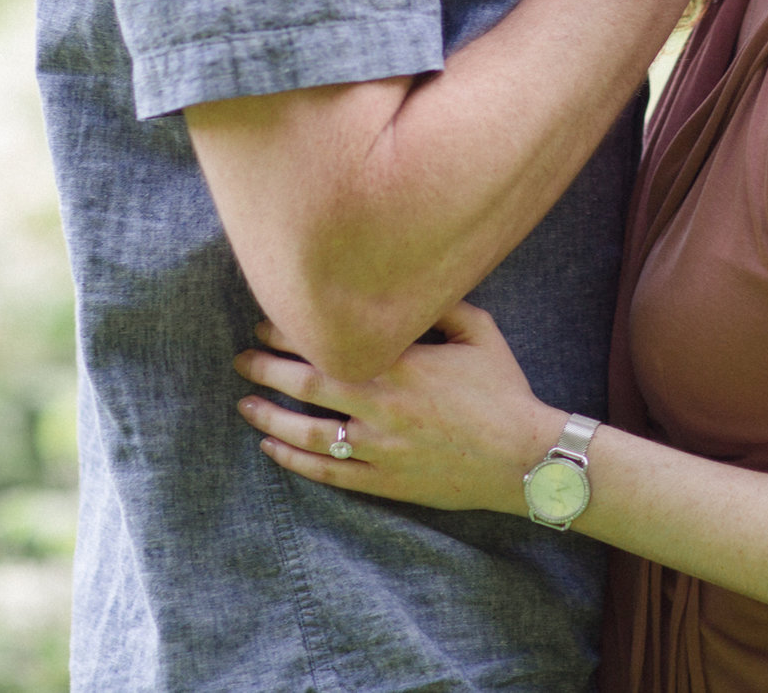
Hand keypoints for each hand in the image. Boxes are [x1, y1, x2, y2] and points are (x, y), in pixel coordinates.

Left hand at [233, 302, 563, 515]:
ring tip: (245, 405)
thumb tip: (410, 284)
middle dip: (267, 369)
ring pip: (310, 434)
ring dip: (270, 418)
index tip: (266, 323)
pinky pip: (329, 473)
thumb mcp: (481, 333)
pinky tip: (272, 449)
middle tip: (241, 359)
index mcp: (402, 365)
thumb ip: (442, 306)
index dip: (291, 333)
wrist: (526, 457)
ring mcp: (381, 449)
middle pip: (308, 385)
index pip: (331, 344)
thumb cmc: (505, 391)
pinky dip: (295, 461)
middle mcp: (383, 407)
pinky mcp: (386, 482)